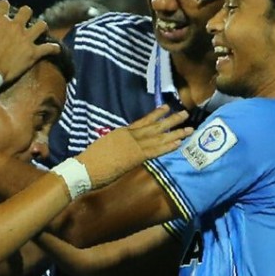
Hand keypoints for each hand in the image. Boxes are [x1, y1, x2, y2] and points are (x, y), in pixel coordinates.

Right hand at [0, 0, 57, 82]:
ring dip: (41, 27)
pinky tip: (55, 49)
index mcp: (0, 21)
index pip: (4, 5)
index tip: (2, 8)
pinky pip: (49, 48)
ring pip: (41, 26)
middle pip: (26, 11)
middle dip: (25, 14)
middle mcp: (16, 26)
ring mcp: (26, 39)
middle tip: (23, 19)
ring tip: (39, 30)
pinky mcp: (33, 53)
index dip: (3, 5)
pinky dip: (53, 49)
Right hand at [77, 106, 191, 188]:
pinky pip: (156, 150)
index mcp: (121, 132)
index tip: (166, 108)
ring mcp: (133, 144)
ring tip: (189, 126)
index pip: (142, 122)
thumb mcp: (104, 147)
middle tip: (185, 113)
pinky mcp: (135, 156)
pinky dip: (168, 146)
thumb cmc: (90, 160)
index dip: (155, 115)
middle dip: (171, 120)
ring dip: (175, 132)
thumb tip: (120, 148)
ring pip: (159, 136)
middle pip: (154, 126)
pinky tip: (179, 142)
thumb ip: (115, 145)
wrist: (85, 167)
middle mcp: (129, 135)